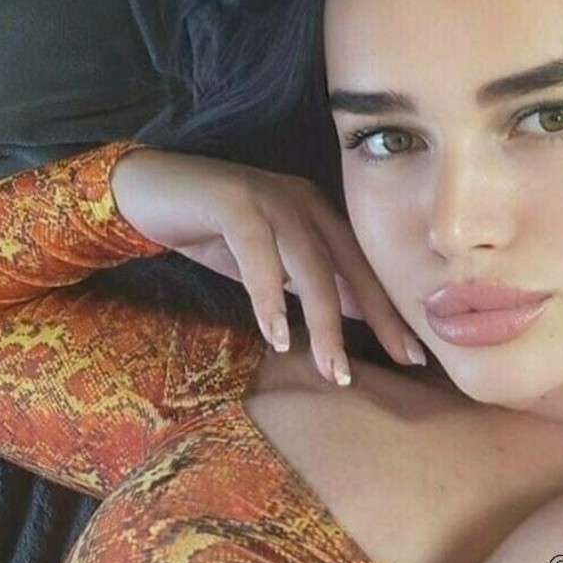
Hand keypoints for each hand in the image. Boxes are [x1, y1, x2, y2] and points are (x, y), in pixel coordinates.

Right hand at [109, 145, 424, 384]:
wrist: (145, 191)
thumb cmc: (212, 232)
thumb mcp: (272, 266)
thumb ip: (311, 284)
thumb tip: (357, 317)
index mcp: (320, 215)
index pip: (365, 267)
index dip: (391, 309)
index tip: (416, 354)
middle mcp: (305, 201)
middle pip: (351, 265)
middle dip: (380, 316)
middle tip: (403, 361)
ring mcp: (271, 197)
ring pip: (311, 265)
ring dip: (324, 322)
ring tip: (334, 370)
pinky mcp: (233, 200)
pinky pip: (259, 253)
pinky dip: (268, 296)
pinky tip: (276, 335)